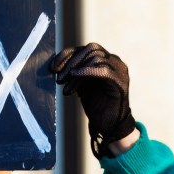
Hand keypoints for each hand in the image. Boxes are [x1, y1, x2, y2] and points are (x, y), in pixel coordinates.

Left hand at [49, 43, 136, 158]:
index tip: (52, 68)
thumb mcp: (81, 85)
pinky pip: (103, 70)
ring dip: (76, 70)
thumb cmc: (96, 106)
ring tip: (66, 86)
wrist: (109, 125)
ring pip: (95, 57)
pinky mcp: (120, 81)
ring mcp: (119, 70)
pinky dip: (87, 70)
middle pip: (90, 49)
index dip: (67, 55)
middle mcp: (114, 61)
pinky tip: (75, 76)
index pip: (85, 48)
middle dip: (70, 62)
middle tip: (59, 79)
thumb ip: (74, 72)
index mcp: (105, 60)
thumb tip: (56, 65)